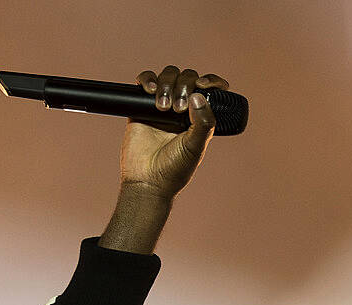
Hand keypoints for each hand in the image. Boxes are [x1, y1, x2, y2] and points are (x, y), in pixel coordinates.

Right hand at [118, 65, 229, 199]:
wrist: (147, 180)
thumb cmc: (174, 170)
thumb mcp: (196, 147)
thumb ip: (203, 122)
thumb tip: (199, 95)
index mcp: (199, 117)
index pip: (209, 90)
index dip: (210, 81)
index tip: (203, 85)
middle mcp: (182, 110)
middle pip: (187, 78)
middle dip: (184, 86)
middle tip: (179, 108)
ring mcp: (162, 106)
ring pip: (168, 76)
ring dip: (167, 84)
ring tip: (162, 107)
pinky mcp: (141, 106)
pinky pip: (145, 81)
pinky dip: (148, 79)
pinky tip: (150, 91)